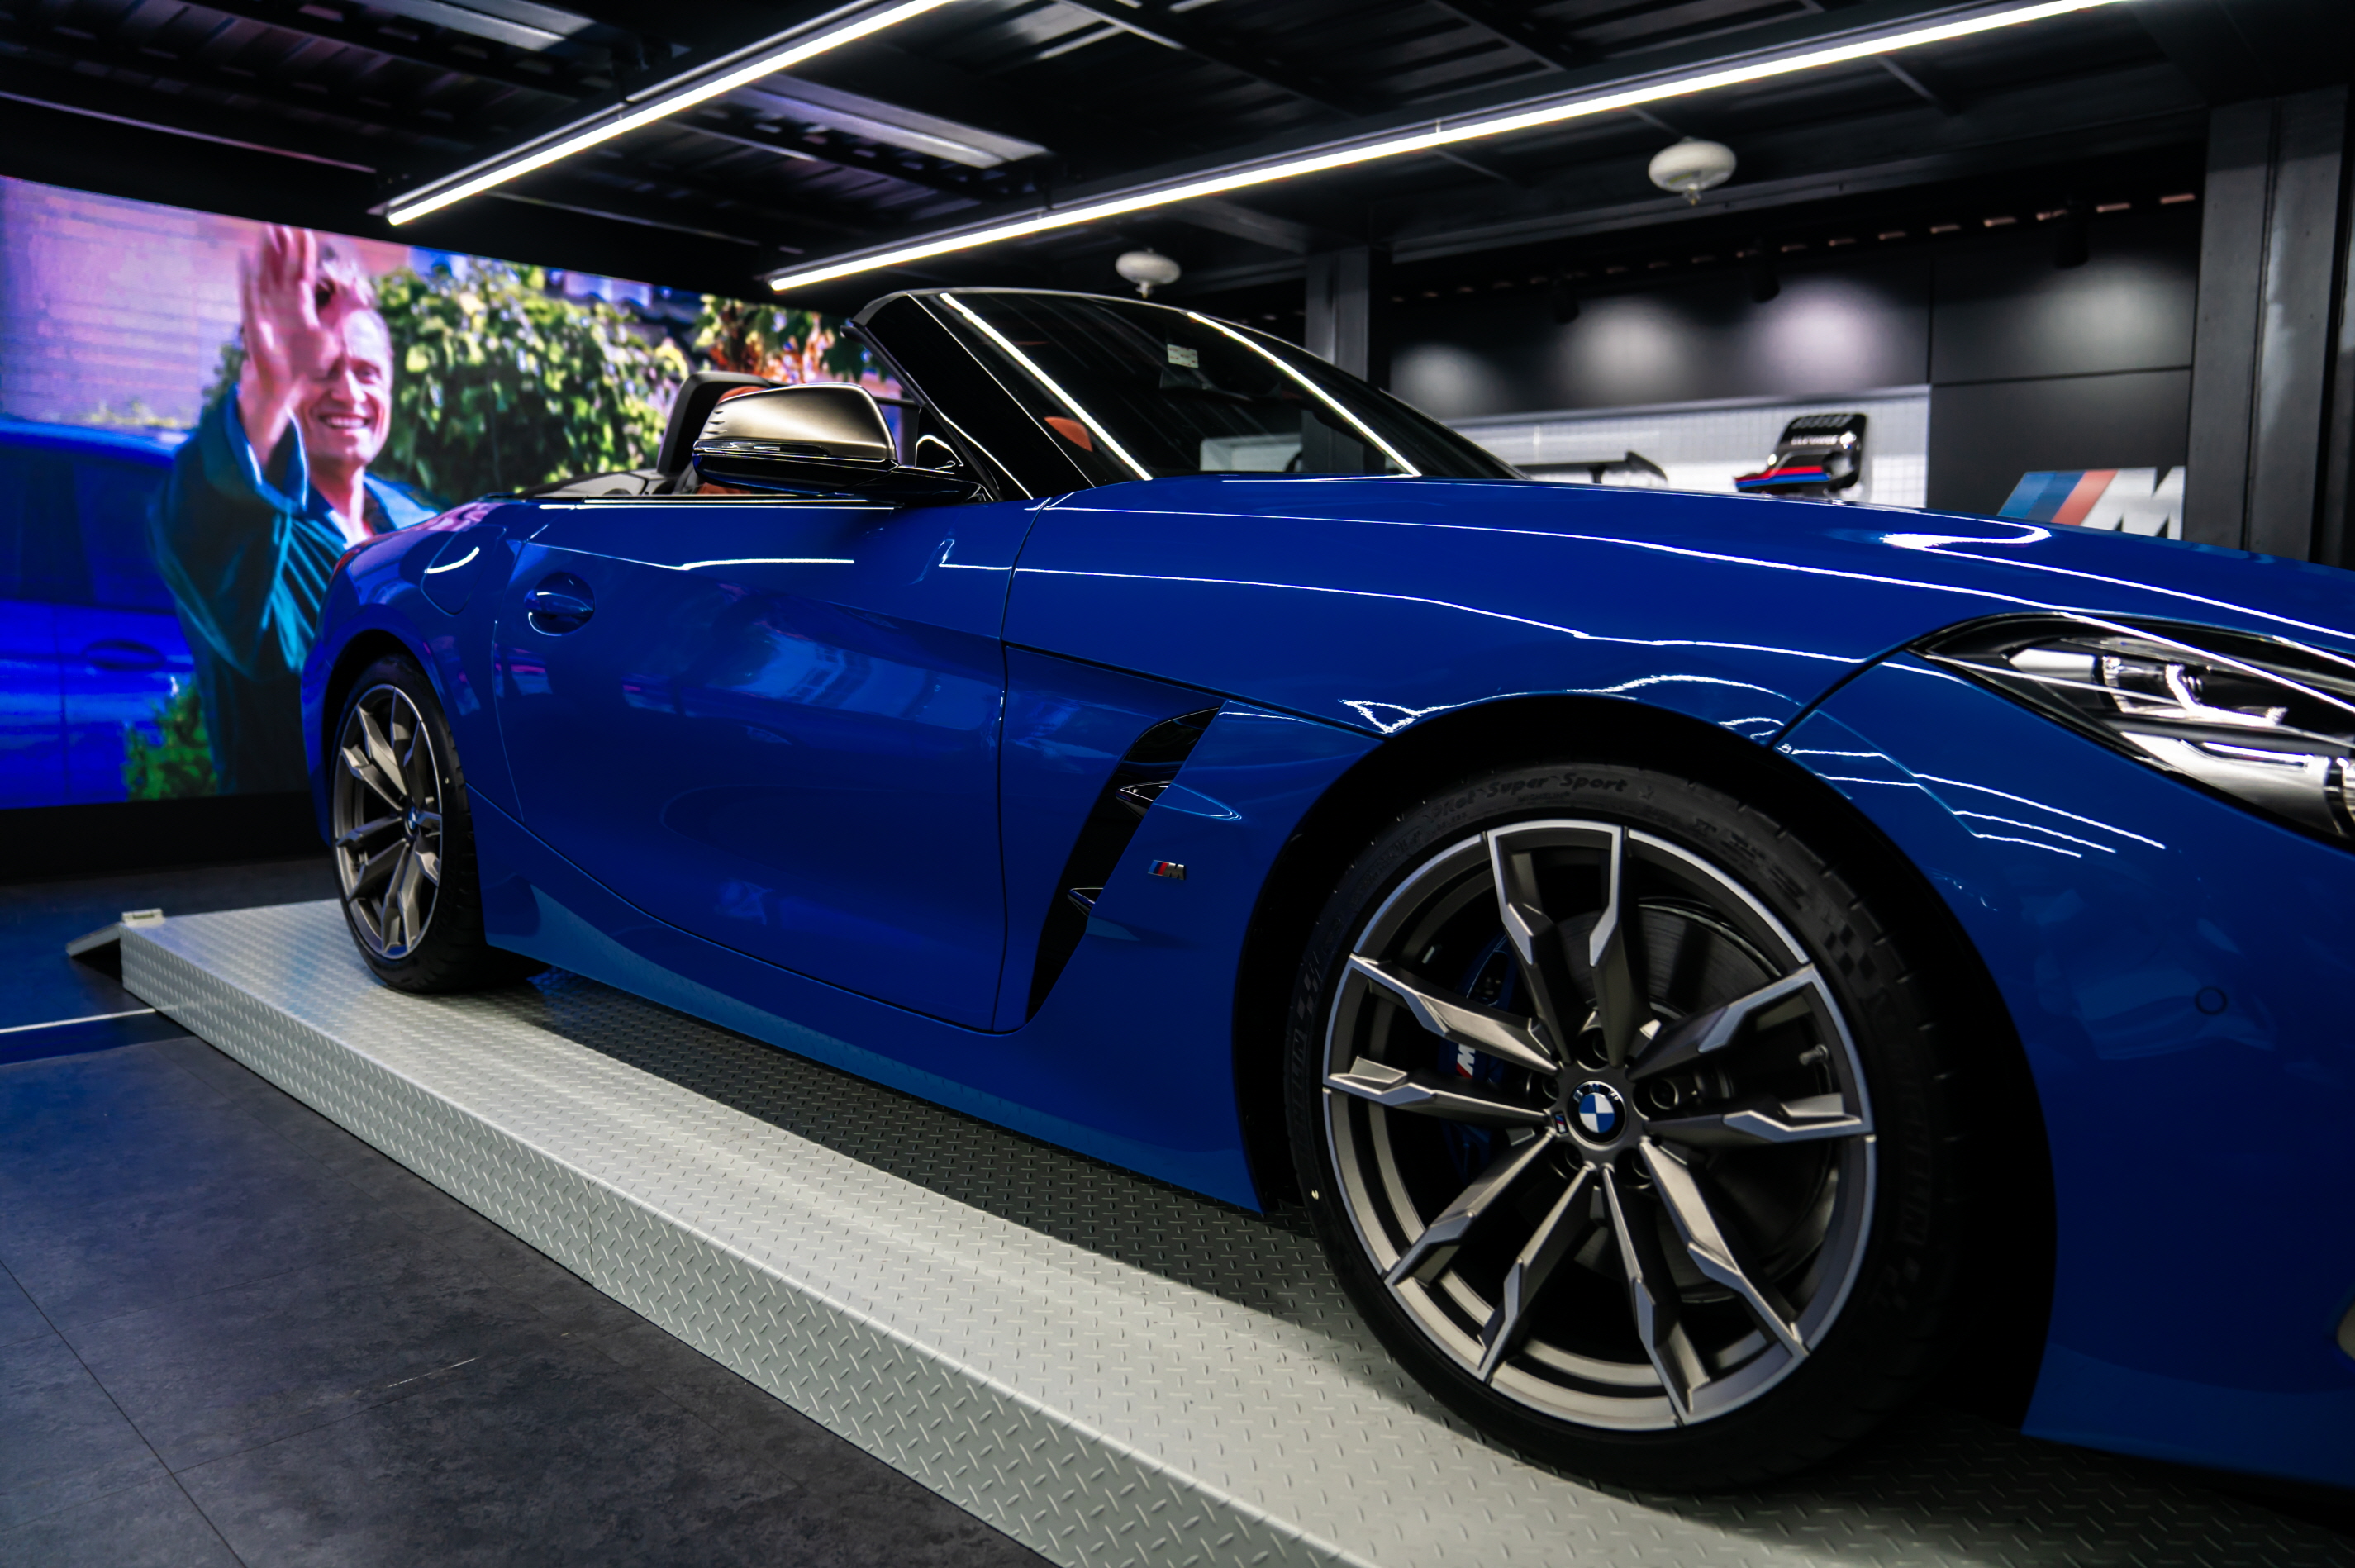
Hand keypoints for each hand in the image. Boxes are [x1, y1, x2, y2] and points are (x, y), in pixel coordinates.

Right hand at [236, 226, 349, 459]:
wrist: (287, 384)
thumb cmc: (308, 361)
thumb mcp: (331, 335)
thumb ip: (342, 313)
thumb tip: (361, 296)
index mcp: (301, 304)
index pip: (303, 272)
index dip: (304, 253)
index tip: (306, 232)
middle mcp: (283, 302)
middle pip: (283, 267)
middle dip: (284, 246)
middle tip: (283, 222)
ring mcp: (267, 308)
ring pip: (266, 274)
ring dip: (266, 254)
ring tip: (267, 231)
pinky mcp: (253, 319)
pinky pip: (249, 294)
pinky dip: (247, 277)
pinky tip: (246, 258)